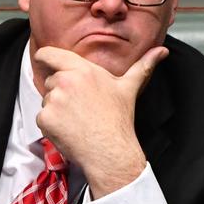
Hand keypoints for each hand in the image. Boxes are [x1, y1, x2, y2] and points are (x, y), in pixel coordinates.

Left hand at [34, 45, 168, 198]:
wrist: (110, 152)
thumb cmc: (118, 120)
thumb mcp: (129, 88)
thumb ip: (143, 66)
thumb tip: (162, 51)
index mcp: (82, 69)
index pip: (49, 54)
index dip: (45, 58)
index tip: (46, 63)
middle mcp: (65, 81)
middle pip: (51, 80)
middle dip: (61, 91)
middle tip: (80, 106)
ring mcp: (53, 100)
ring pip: (47, 99)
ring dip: (56, 108)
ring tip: (77, 119)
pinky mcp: (45, 118)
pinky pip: (42, 117)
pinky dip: (51, 124)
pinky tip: (69, 129)